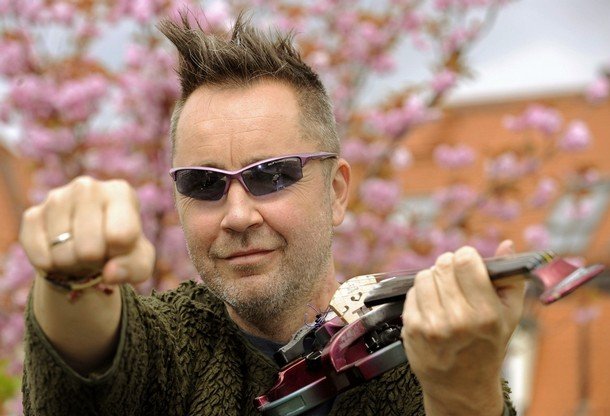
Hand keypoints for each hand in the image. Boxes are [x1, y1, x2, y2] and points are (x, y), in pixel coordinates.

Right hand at [20, 176, 154, 285]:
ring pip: (62, 254)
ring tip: (80, 249)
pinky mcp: (32, 214)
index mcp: (120, 192)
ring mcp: (57, 197)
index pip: (121, 236)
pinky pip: (40, 256)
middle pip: (89, 250)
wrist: (88, 246)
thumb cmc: (121, 250)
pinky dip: (51, 265)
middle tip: (98, 252)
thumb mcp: (139, 261)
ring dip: (72, 263)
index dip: (120, 253)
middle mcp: (87, 187)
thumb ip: (134, 268)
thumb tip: (109, 274)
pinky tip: (60, 252)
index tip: (120, 247)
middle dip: (94, 261)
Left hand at [401, 241, 523, 414]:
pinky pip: (411, 293)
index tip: (469, 263)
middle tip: (455, 280)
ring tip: (444, 295)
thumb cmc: (488, 347)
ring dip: (433, 280)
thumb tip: (507, 244)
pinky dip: (421, 295)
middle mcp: (458, 320)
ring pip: (424, 276)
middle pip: (443, 265)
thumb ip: (510, 279)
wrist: (461, 386)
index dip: (466, 256)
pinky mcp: (412, 329)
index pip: (465, 260)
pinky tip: (432, 309)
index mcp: (486, 314)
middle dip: (449, 267)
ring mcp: (432, 326)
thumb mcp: (508, 316)